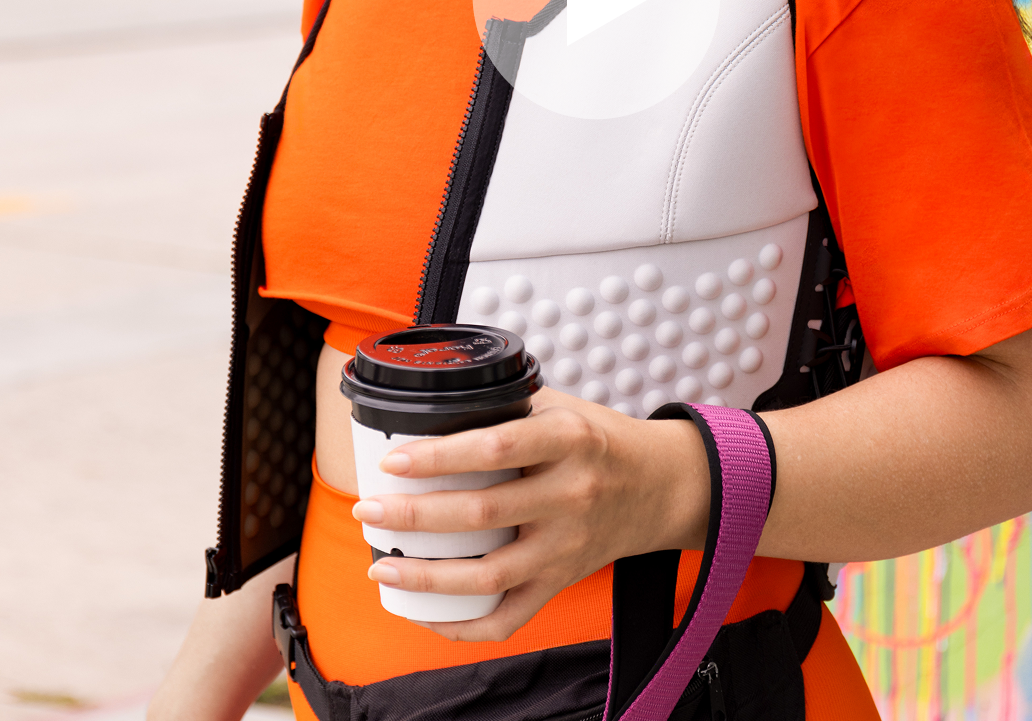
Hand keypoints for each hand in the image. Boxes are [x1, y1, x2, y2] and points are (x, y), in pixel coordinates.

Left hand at [352, 388, 709, 641]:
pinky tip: (426, 614)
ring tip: (382, 566)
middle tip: (369, 509)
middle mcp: (570, 494)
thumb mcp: (562, 406)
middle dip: (414, 515)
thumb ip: (506, 407)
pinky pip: (510, 617)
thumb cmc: (603, 440)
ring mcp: (567, 545)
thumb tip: (433, 405)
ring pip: (488, 575)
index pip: (497, 447)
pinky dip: (464, 626)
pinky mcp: (564, 581)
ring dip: (426, 577)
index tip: (394, 459)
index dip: (440, 455)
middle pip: (482, 514)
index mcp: (569, 439)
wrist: (663, 486)